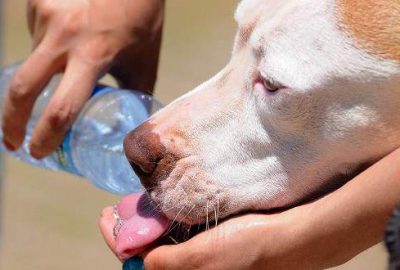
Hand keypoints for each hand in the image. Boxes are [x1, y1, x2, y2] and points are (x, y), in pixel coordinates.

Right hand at [2, 0, 163, 157]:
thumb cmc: (141, 16)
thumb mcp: (144, 59)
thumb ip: (135, 92)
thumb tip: (129, 121)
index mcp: (94, 56)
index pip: (62, 108)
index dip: (46, 136)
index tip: (38, 151)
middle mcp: (63, 37)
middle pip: (22, 89)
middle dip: (11, 122)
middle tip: (14, 141)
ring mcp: (45, 16)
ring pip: (33, 59)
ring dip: (47, 70)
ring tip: (75, 55)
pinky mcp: (37, 1)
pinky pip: (34, 34)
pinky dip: (49, 44)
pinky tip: (71, 33)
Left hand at [100, 148, 399, 269]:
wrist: (305, 234)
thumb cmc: (264, 245)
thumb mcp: (216, 257)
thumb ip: (175, 264)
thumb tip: (141, 262)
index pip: (141, 267)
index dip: (118, 242)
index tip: (106, 216)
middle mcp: (197, 268)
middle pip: (150, 255)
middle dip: (130, 231)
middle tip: (117, 208)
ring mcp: (207, 255)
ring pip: (165, 243)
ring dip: (149, 223)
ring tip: (136, 203)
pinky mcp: (217, 241)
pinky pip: (183, 234)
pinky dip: (170, 219)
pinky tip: (166, 204)